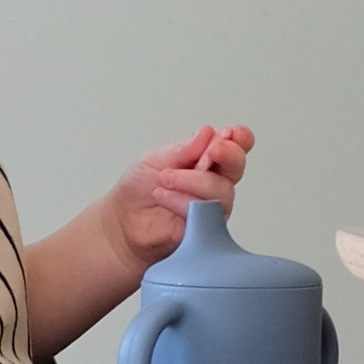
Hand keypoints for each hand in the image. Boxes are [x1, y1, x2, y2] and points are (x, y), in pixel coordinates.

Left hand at [103, 123, 255, 270]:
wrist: (123, 222)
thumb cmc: (139, 190)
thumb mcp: (157, 158)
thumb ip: (184, 147)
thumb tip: (208, 133)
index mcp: (206, 160)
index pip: (235, 147)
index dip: (240, 139)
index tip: (231, 133)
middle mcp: (214, 183)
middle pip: (235, 168)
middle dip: (227, 155)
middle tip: (211, 150)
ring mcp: (212, 207)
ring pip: (221, 191)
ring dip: (193, 180)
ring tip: (165, 178)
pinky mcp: (204, 229)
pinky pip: (205, 214)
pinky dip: (183, 201)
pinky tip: (163, 196)